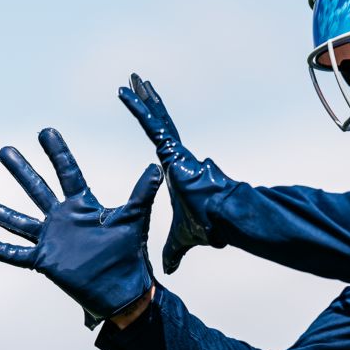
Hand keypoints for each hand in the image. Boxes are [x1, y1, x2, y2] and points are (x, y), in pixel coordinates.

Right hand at [0, 128, 163, 328]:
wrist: (123, 290)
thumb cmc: (129, 255)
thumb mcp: (133, 220)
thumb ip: (141, 194)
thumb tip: (156, 168)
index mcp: (82, 206)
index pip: (67, 172)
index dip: (57, 152)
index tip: (45, 131)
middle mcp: (62, 218)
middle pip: (37, 189)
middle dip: (21, 170)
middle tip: (4, 150)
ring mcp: (51, 239)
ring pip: (18, 221)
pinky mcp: (45, 261)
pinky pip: (16, 254)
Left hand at [119, 74, 238, 273]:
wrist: (223, 219)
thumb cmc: (208, 224)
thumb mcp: (183, 238)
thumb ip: (174, 250)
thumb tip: (170, 270)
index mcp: (178, 168)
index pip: (163, 140)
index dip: (154, 124)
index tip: (146, 110)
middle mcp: (177, 154)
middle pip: (159, 121)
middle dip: (147, 103)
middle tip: (135, 82)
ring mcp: (176, 150)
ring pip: (156, 118)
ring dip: (142, 99)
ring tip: (130, 79)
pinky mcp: (174, 150)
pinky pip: (152, 124)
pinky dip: (139, 109)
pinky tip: (127, 94)